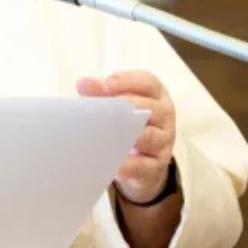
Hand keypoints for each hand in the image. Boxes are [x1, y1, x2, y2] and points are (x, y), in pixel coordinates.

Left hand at [77, 70, 175, 203]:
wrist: (147, 160)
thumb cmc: (130, 123)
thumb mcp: (120, 105)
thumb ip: (102, 92)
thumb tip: (83, 84)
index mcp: (155, 95)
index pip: (148, 83)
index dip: (127, 81)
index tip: (106, 84)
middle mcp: (164, 116)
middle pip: (149, 108)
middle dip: (126, 107)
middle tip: (104, 109)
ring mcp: (163, 141)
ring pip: (148, 136)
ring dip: (127, 136)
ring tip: (105, 136)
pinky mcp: (157, 165)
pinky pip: (144, 166)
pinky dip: (129, 165)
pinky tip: (114, 165)